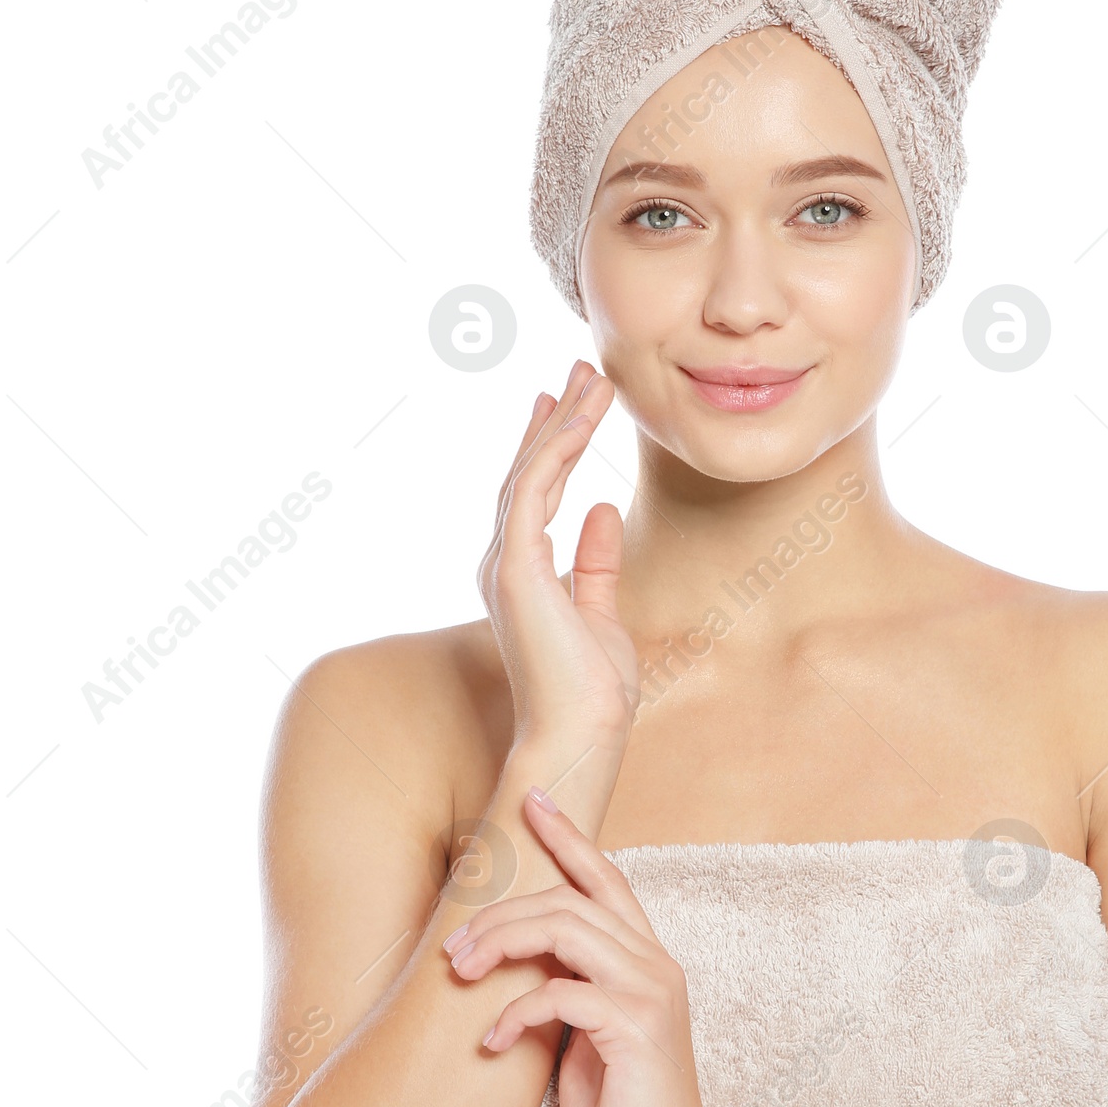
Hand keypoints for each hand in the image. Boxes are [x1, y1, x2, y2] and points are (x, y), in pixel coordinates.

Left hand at [441, 788, 732, 1106]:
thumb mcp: (586, 1040)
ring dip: (502, 944)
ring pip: (565, 929)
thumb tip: (514, 967)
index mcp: (645, 960)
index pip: (606, 879)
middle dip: (502, 910)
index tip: (533, 800)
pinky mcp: (638, 1028)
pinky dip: (516, 1012)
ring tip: (461, 975)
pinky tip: (490, 1043)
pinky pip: (563, 993)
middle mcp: (655, 963)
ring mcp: (651, 992)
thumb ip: (566, 993)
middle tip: (453, 947)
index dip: (569, 836)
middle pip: (570, 898)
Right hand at [479, 361, 638, 752]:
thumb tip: (604, 511)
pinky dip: (558, 447)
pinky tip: (581, 416)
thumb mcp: (602, 614)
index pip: (535, 494)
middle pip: (527, 472)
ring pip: (530, 471)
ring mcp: (504, 563)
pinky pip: (535, 488)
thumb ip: (596, 564)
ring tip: (591, 376)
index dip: (552, 444)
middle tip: (579, 369)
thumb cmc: (590, 693)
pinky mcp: (515, 566)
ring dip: (562, 420)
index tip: (569, 402)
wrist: (579, 736)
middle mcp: (503, 563)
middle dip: (555, 417)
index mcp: (521, 575)